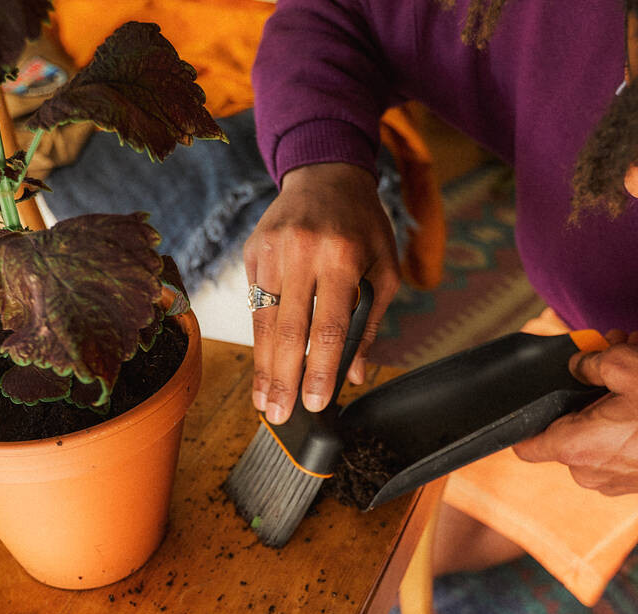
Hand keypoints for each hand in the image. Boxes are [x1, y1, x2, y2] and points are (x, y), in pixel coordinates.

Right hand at [243, 162, 400, 423]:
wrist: (326, 173)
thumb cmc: (364, 227)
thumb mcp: (384, 270)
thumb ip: (368, 323)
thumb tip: (352, 374)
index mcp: (343, 257)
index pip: (328, 327)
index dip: (320, 370)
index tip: (317, 404)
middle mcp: (302, 252)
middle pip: (288, 330)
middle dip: (284, 379)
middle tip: (280, 416)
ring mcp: (272, 250)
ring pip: (263, 320)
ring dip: (263, 367)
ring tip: (265, 403)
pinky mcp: (253, 251)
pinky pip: (255, 303)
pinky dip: (258, 340)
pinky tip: (260, 368)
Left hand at [514, 340, 637, 503]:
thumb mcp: (629, 364)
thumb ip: (589, 362)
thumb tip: (577, 365)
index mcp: (575, 448)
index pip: (523, 445)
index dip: (524, 419)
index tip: (535, 399)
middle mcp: (588, 473)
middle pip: (566, 427)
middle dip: (584, 391)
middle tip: (608, 358)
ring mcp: (613, 481)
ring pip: (594, 433)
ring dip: (609, 401)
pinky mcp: (636, 480)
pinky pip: (616, 446)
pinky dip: (624, 420)